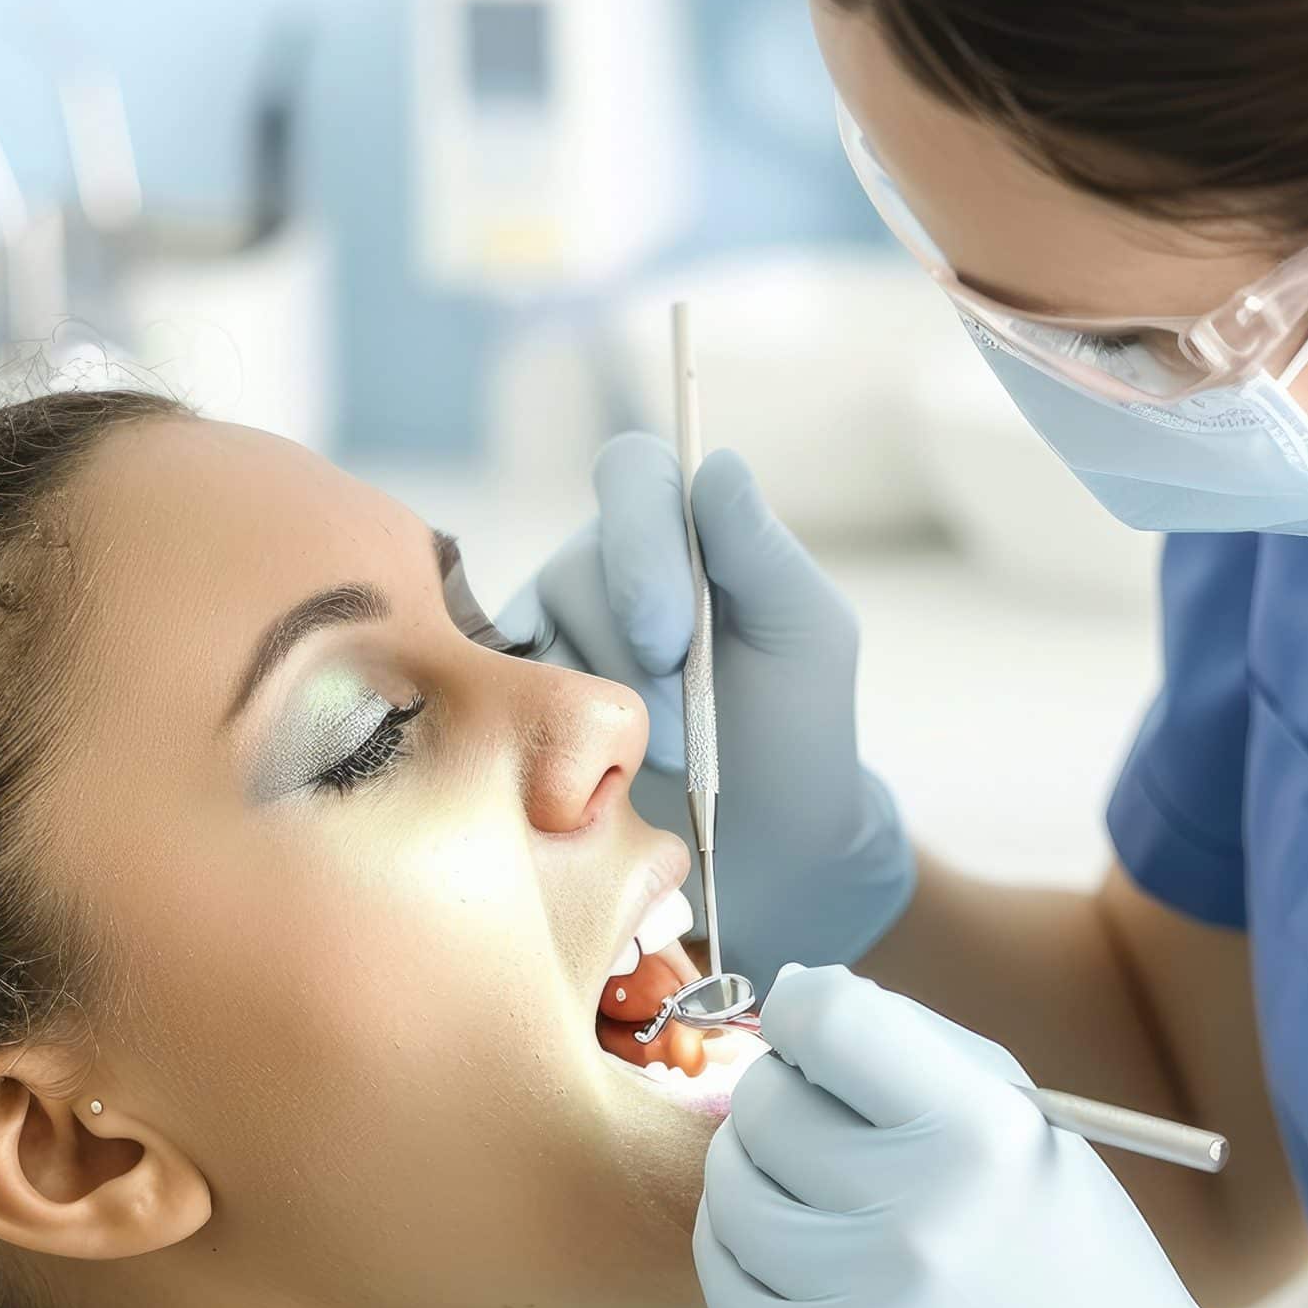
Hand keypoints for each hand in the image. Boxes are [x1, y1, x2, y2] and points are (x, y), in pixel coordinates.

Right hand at [502, 437, 914, 970]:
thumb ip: (761, 550)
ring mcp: (555, 627)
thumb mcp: (804, 636)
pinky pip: (503, 688)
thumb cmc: (794, 727)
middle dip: (634, 657)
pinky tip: (598, 773)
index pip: (633, 474)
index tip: (674, 636)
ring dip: (609, 711)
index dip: (641, 547)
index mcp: (683, 527)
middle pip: (580, 564)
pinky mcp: (516, 691)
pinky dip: (554, 732)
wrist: (757, 841)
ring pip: (542, 635)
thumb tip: (718, 467)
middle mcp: (608, 563)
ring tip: (664, 761)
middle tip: (683, 729)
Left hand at [696, 966, 1307, 1307]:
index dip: (803, 1006)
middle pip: (767, 1102)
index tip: (807, 1024)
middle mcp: (915, 1219)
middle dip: (786, 1095)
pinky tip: (803, 1257)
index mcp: (983, 1137)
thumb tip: (795, 997)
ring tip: (822, 1197)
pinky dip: (746, 1251)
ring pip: (731, 1187)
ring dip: (761, 1174)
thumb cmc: (1069, 1261)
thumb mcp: (1036, 1129)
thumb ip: (919, 1053)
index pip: (830, 1019)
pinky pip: (723, 1277)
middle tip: (827, 1125)